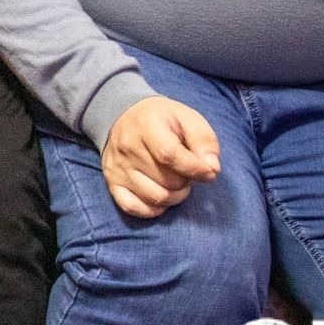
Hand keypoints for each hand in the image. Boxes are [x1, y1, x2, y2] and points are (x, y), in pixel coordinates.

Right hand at [101, 95, 220, 217]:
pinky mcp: (111, 182)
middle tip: (187, 171)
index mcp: (147, 126)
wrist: (122, 115)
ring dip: (174, 196)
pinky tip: (161, 197)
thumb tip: (212, 168)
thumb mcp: (187, 117)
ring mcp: (117, 167)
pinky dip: (152, 210)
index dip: (195, 169)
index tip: (209, 172)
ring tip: (176, 182)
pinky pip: (133, 208)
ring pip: (155, 198)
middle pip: (167, 180)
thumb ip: (204, 140)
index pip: (170, 155)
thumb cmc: (162, 119)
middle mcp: (127, 148)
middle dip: (186, 181)